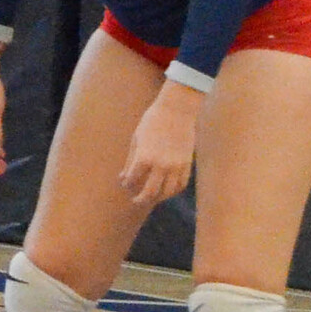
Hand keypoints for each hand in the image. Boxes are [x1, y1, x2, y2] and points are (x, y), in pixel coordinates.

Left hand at [119, 83, 202, 205]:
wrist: (177, 110)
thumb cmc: (152, 121)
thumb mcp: (136, 139)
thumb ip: (130, 160)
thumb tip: (123, 177)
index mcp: (144, 157)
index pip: (132, 179)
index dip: (127, 183)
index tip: (125, 183)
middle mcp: (161, 165)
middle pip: (150, 192)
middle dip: (141, 199)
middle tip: (136, 201)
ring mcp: (176, 166)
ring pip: (168, 192)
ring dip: (158, 198)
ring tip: (152, 197)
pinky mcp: (187, 164)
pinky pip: (181, 184)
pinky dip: (174, 190)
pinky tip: (167, 190)